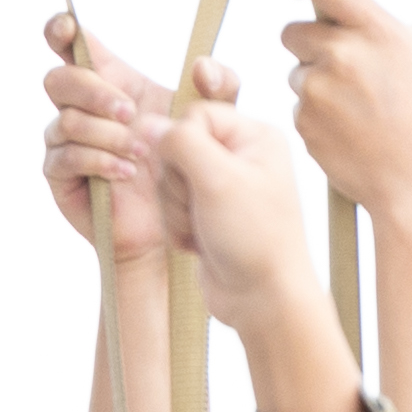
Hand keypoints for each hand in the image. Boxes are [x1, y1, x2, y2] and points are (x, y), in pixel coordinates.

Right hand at [39, 18, 194, 264]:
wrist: (179, 227)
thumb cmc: (193, 170)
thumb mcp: (217, 123)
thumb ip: (222, 86)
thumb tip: (201, 65)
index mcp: (114, 85)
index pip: (74, 47)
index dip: (62, 30)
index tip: (68, 27)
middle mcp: (85, 110)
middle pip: (60, 80)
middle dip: (93, 91)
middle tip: (130, 113)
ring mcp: (68, 143)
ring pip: (66, 120)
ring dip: (106, 133)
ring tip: (140, 154)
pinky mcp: (63, 177)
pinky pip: (65, 156)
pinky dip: (97, 160)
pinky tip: (125, 173)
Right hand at [155, 64, 325, 353]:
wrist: (262, 297)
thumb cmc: (252, 237)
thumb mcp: (217, 181)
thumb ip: (181, 143)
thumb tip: (148, 122)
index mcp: (255, 136)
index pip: (196, 114)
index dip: (183, 145)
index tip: (197, 177)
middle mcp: (240, 155)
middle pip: (176, 147)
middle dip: (178, 185)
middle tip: (203, 209)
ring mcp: (223, 185)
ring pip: (168, 178)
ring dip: (176, 209)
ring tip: (202, 230)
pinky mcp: (207, 211)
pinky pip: (171, 205)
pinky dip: (177, 226)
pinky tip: (199, 242)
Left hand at [275, 0, 411, 241]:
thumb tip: (399, 25)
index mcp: (379, 31)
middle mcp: (343, 55)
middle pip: (294, 30)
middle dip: (310, 44)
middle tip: (337, 65)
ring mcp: (319, 91)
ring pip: (298, 73)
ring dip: (317, 83)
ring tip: (358, 111)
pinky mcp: (305, 123)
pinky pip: (300, 109)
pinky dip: (318, 117)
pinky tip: (351, 133)